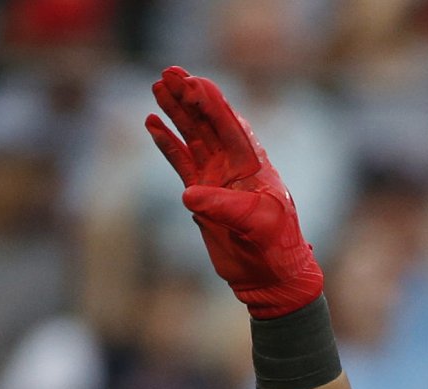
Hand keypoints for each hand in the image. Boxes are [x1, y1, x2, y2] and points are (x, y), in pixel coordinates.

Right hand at [145, 67, 325, 318]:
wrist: (270, 276)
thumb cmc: (274, 246)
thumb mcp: (256, 224)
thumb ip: (224, 206)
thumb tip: (189, 195)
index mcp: (252, 162)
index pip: (228, 124)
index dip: (210, 102)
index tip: (192, 82)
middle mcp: (233, 164)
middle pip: (206, 121)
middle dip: (188, 96)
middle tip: (168, 72)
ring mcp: (215, 177)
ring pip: (192, 136)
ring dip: (175, 113)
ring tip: (157, 87)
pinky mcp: (201, 194)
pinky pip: (180, 162)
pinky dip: (167, 143)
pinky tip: (152, 124)